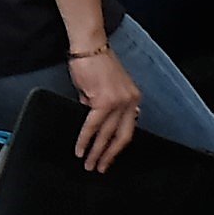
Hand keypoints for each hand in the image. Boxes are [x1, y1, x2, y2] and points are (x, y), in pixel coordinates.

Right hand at [67, 46, 142, 171]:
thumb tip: (94, 124)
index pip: (128, 129)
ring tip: (89, 165)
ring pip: (107, 134)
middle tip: (101, 168)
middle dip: (110, 155)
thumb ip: (102, 107)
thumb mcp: (103, 89)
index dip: (118, 146)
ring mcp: (118, 102)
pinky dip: (85, 140)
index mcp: (133, 99)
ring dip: (97, 152)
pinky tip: (80, 150)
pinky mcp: (103, 101)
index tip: (110, 157)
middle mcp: (130, 102)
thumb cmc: (94, 63)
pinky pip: (93, 126)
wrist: (89, 46)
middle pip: (121, 136)